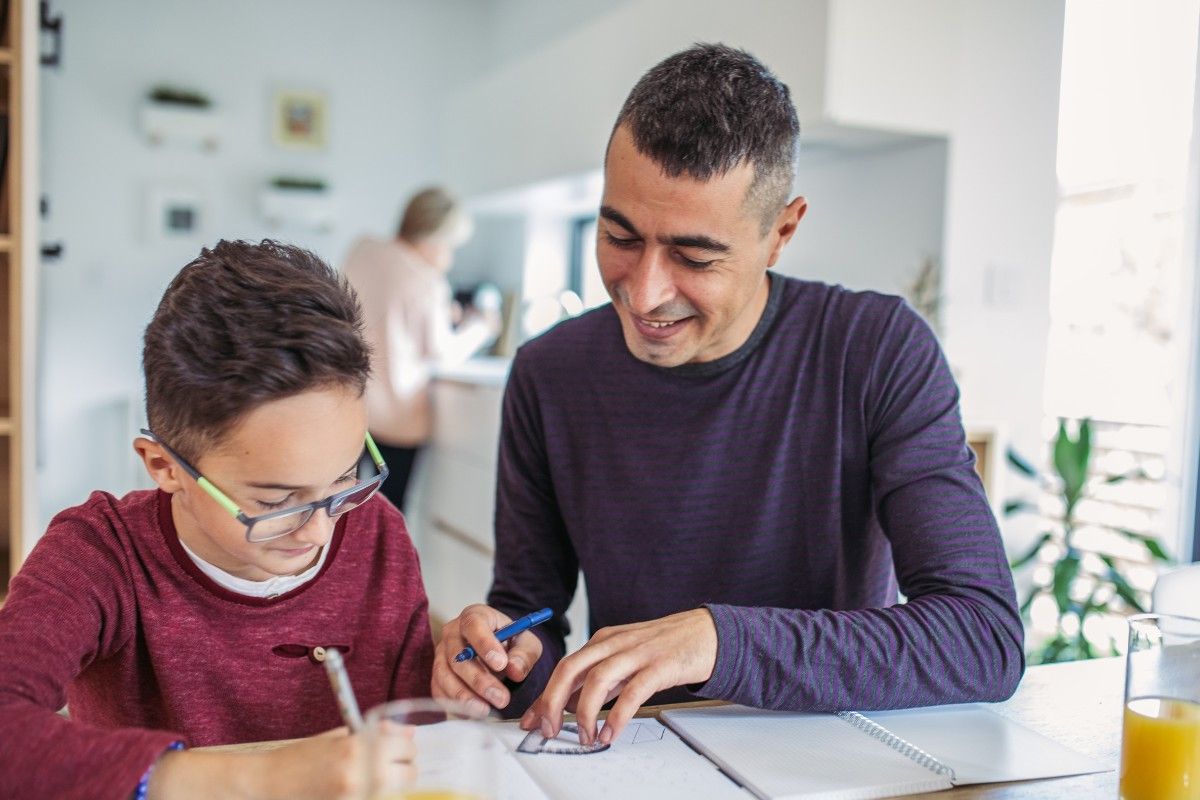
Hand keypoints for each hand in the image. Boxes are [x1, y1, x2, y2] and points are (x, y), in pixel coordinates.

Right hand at [148, 726, 413, 799]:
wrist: (268, 787)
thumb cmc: (302, 759)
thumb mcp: (339, 738)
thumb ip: (377, 735)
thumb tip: (409, 732)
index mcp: (359, 747)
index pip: (408, 748)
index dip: (405, 748)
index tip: (398, 750)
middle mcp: (362, 775)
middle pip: (410, 775)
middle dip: (404, 770)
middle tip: (389, 768)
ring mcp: (358, 798)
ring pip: (399, 794)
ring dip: (393, 787)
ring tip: (372, 780)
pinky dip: (377, 796)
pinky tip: (362, 791)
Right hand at [432, 603, 542, 712]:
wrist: (499, 651)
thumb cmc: (512, 642)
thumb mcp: (527, 643)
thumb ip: (524, 654)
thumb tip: (515, 670)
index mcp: (475, 616)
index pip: (473, 625)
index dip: (485, 644)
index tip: (501, 664)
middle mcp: (452, 632)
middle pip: (457, 655)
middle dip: (478, 679)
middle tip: (501, 698)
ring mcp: (441, 654)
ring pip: (444, 674)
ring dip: (464, 695)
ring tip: (486, 710)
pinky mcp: (438, 674)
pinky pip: (439, 689)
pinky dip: (454, 703)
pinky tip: (473, 713)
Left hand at [520, 609, 716, 746]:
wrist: (707, 633)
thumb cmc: (665, 647)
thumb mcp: (626, 657)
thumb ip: (601, 676)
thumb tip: (570, 704)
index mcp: (603, 641)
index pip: (564, 667)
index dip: (544, 696)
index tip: (532, 721)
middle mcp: (614, 643)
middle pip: (571, 669)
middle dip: (553, 702)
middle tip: (548, 730)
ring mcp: (637, 653)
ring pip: (598, 679)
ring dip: (584, 712)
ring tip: (584, 737)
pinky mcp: (660, 665)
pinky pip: (632, 692)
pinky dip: (617, 715)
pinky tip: (610, 732)